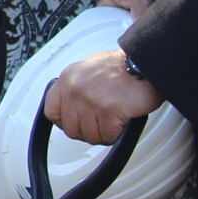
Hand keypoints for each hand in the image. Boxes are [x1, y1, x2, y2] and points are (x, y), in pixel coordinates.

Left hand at [43, 48, 161, 145]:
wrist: (146, 62)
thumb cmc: (123, 66)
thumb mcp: (88, 70)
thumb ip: (77, 88)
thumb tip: (72, 109)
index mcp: (68, 79)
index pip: (51, 111)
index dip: (64, 122)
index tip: (75, 122)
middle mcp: (75, 90)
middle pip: (71, 129)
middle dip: (88, 131)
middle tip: (101, 124)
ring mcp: (90, 101)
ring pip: (90, 135)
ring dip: (104, 133)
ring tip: (114, 120)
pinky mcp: (108, 111)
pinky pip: (107, 136)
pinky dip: (117, 133)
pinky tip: (123, 121)